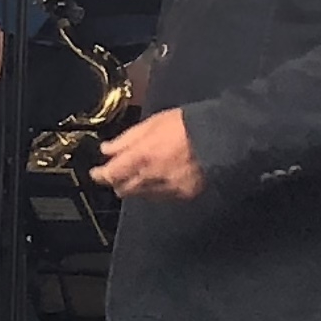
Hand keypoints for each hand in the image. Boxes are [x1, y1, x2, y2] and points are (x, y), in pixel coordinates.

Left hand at [90, 107, 204, 200]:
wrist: (223, 136)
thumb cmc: (187, 124)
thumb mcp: (152, 123)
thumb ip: (126, 139)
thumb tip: (106, 150)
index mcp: (141, 157)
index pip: (110, 175)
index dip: (99, 175)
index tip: (96, 173)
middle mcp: (152, 177)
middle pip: (123, 189)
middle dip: (118, 182)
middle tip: (118, 173)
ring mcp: (169, 189)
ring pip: (142, 195)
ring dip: (136, 187)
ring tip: (141, 174)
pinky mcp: (185, 195)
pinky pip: (162, 197)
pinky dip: (156, 190)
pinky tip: (160, 179)